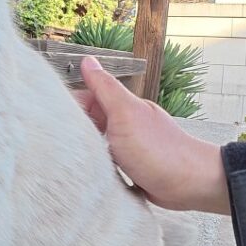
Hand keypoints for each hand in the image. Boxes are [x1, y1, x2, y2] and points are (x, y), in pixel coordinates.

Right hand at [75, 57, 230, 214]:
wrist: (189, 185)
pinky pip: (107, 165)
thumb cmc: (159, 150)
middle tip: (62, 143)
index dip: (71, 106)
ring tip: (73, 159)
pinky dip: (99, 168)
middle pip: (90, 121)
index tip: (56, 119)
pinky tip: (91, 174)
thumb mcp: (125, 114)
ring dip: (86, 150)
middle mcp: (125, 124)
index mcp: (123, 107)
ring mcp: (129, 147)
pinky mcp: (131, 168)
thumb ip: (105, 87)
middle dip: (76, 130)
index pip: (87, 98)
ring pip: (97, 144)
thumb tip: (88, 61)